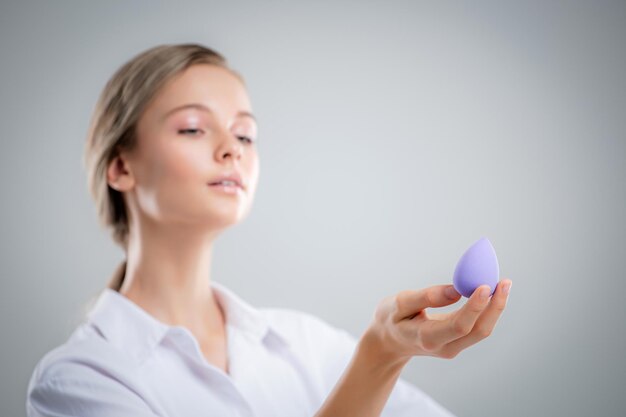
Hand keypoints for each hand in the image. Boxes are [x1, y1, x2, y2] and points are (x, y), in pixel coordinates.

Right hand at [363, 279, 511, 363]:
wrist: (388, 343)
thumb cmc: (391, 319)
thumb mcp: (399, 303)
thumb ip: (426, 297)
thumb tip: (457, 290)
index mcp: (427, 338)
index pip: (459, 325)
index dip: (475, 307)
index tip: (485, 286)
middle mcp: (444, 347)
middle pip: (478, 331)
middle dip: (495, 306)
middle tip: (504, 281)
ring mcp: (453, 347)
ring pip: (482, 330)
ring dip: (495, 307)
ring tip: (503, 284)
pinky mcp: (457, 342)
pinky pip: (477, 327)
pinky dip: (487, 309)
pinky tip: (492, 292)